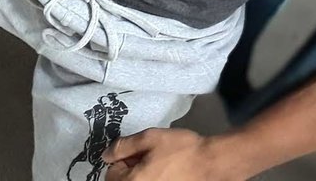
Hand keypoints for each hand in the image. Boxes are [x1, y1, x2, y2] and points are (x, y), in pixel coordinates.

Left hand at [103, 128, 242, 180]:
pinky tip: (167, 172)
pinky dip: (154, 178)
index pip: (112, 171)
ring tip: (160, 164)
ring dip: (143, 174)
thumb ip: (124, 145)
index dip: (124, 157)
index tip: (140, 150)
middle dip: (131, 168)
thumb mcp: (150, 138)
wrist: (210, 164)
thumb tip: (105, 154)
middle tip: (151, 156)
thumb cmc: (180, 149)